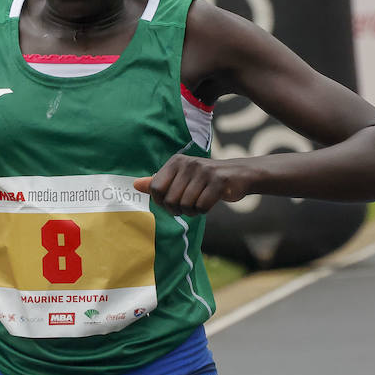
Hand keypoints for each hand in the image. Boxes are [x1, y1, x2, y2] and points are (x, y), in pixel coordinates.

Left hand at [135, 156, 251, 216]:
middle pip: (170, 200)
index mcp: (175, 162)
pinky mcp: (219, 181)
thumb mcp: (180, 177)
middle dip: (177, 209)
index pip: (155, 188)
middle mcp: (188, 163)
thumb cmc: (204, 179)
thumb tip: (134, 185)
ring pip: (186, 204)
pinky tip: (208, 203)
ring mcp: (204, 171)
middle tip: (186, 206)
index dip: (161, 202)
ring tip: (198, 204)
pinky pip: (202, 206)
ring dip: (191, 211)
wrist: (239, 174)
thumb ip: (159, 182)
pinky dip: (203, 211)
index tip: (170, 203)